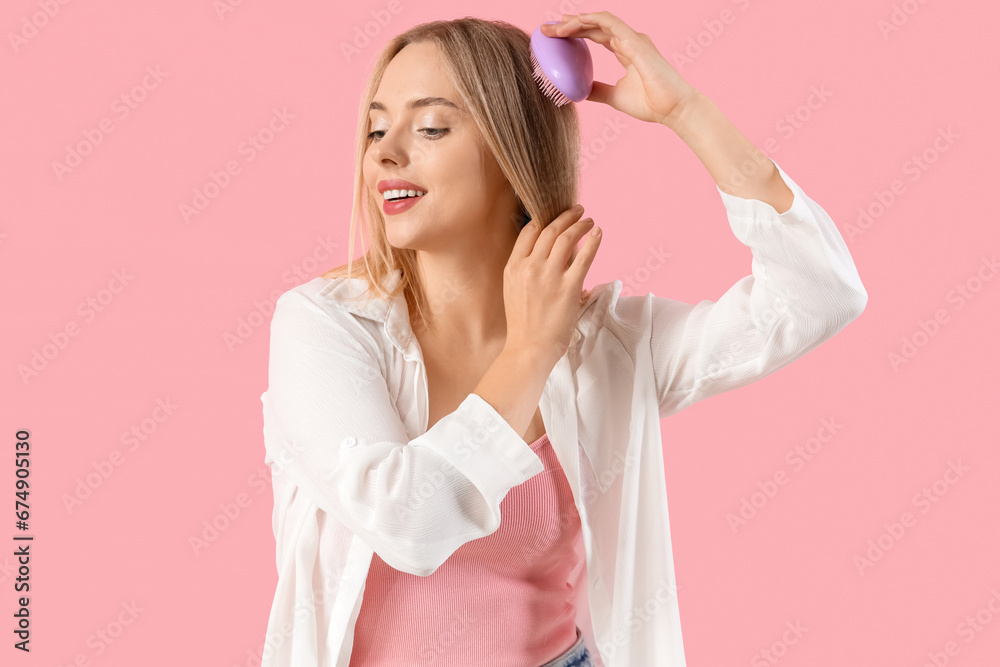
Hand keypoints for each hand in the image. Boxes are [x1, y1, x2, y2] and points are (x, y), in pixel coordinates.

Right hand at [504, 205, 601, 365]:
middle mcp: (530, 267)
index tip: (555, 216)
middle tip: (577, 211)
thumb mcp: (513, 290)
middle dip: (565, 216)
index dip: (545, 219)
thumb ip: (525, 270)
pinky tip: (598, 233)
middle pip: (550, 230)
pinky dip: (593, 241)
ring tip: (589, 221)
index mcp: (514, 267)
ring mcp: (549, 276)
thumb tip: (544, 254)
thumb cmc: (524, 324)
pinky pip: (584, 257)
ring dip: (580, 225)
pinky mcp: (569, 287)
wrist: (529, 348)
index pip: (529, 232)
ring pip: (566, 238)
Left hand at [541, 11, 697, 125]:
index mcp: (626, 50)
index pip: (596, 35)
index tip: (554, 37)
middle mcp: (629, 40)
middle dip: (569, 25)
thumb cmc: (651, 103)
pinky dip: (589, 20)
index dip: (575, 33)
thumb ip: (598, 90)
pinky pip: (609, 22)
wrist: (672, 109)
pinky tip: (573, 24)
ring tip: (555, 28)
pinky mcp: (635, 41)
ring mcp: (633, 38)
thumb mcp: (615, 96)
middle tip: (546, 30)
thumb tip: (578, 91)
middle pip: (594, 25)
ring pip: (599, 20)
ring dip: (575, 21)